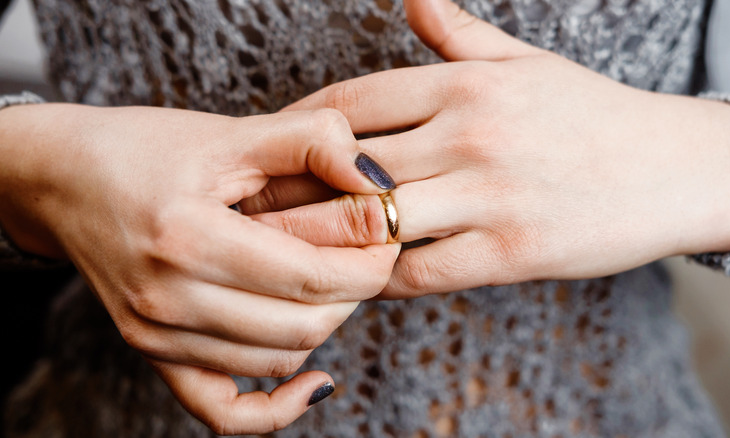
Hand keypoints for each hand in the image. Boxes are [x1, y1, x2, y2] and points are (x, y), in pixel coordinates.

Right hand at [0, 103, 398, 433]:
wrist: (62, 179)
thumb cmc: (145, 149)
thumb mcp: (229, 132)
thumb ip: (311, 142)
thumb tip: (378, 181)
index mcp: (188, 237)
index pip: (314, 277)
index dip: (371, 261)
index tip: (388, 233)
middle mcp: (168, 298)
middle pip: (304, 324)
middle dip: (356, 290)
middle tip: (367, 252)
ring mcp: (156, 334)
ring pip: (278, 358)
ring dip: (325, 324)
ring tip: (333, 281)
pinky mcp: (152, 352)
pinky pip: (224, 410)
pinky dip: (277, 406)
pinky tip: (315, 380)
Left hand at [267, 0, 729, 297]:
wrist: (674, 169)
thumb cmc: (591, 115)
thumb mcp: (527, 63)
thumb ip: (460, 34)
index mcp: (466, 84)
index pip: (352, 102)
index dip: (296, 127)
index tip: (266, 149)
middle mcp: (471, 134)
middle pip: (347, 165)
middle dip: (290, 189)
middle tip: (247, 208)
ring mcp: (491, 195)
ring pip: (376, 222)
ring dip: (324, 242)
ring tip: (282, 254)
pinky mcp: (512, 253)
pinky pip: (422, 271)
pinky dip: (381, 280)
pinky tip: (358, 281)